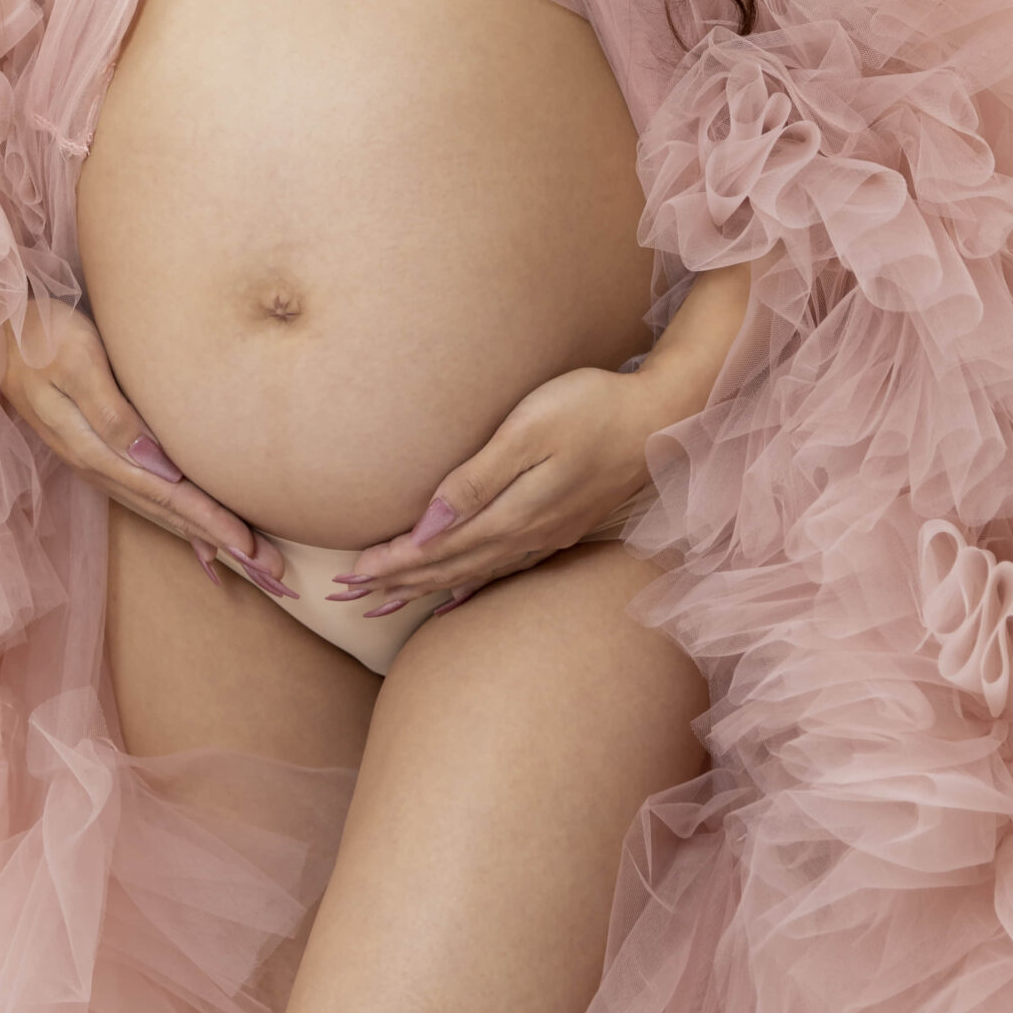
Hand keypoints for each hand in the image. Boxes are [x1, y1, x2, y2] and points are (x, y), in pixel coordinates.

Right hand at [0, 299, 296, 599]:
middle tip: (270, 569)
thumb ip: (112, 413)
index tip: (249, 546)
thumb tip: (153, 462)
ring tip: (245, 558)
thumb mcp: (77, 363)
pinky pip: (145, 496)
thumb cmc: (42, 337)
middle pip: (166, 511)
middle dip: (217, 540)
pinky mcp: (97, 454)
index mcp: (96, 449)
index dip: (208, 520)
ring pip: (157, 509)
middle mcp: (98, 466)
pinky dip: (175, 517)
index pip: (165, 493)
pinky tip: (194, 532)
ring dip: (201, 534)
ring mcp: (96, 463)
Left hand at [327, 365, 661, 622]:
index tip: (350, 575)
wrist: (661, 416)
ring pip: (473, 573)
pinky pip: (504, 569)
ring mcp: (547, 535)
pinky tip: (459, 595)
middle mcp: (527, 535)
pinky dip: (472, 586)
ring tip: (388, 605)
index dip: (392, 564)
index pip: (437, 549)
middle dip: (398, 584)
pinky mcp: (562, 526)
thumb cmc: (592, 407)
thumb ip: (476, 480)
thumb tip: (427, 528)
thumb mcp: (529, 431)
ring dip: (427, 590)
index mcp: (512, 513)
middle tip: (350, 598)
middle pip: (450, 569)